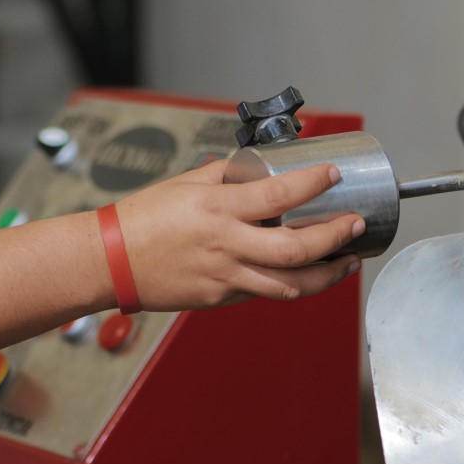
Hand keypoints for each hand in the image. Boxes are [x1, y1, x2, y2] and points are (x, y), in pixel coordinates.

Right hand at [109, 158, 364, 310]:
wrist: (108, 261)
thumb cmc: (140, 220)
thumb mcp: (184, 183)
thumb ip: (224, 174)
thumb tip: (255, 166)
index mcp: (218, 208)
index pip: (279, 194)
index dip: (313, 183)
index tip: (333, 175)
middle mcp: (226, 244)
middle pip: (297, 249)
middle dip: (335, 237)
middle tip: (355, 226)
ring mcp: (225, 276)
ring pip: (290, 284)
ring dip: (327, 275)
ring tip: (347, 262)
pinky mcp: (219, 298)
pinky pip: (263, 293)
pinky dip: (290, 285)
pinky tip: (306, 276)